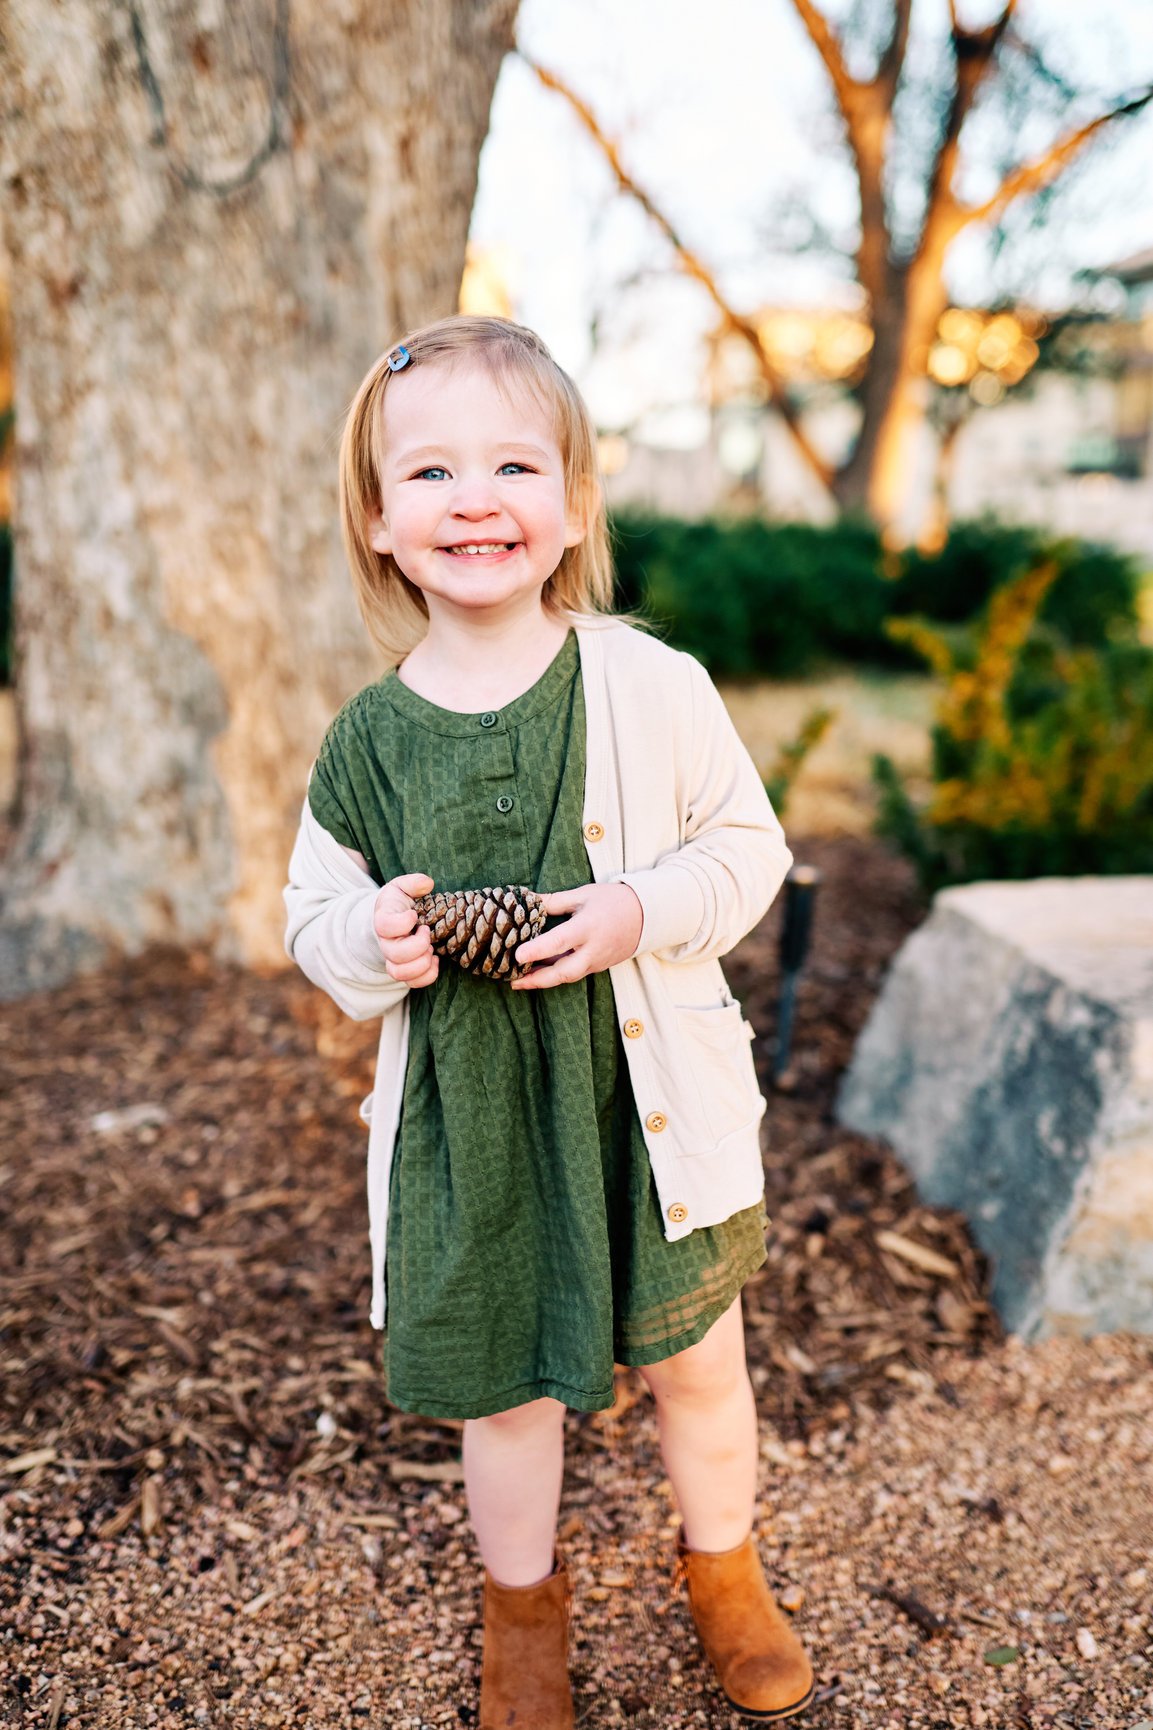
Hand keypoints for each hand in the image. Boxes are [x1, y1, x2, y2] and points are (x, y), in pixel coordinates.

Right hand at [372, 873, 439, 987]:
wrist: (391, 920)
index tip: (415, 914)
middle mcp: (385, 943)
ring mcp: (393, 959)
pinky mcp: (404, 970)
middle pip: (395, 955)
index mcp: (383, 920)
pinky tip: (435, 961)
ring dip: (422, 963)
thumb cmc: (398, 903)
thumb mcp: (402, 886)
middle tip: (427, 931)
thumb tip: (427, 884)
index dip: (403, 922)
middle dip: (418, 945)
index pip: (384, 926)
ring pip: (400, 973)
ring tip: (431, 949)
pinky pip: (412, 983)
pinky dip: (427, 976)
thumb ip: (413, 882)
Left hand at [510, 881, 642, 989]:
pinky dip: (555, 974)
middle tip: (512, 980)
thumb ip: (553, 901)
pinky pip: (574, 973)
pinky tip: (537, 972)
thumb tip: (527, 900)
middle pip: (564, 972)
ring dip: (543, 980)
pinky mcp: (598, 967)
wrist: (647, 915)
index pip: (560, 941)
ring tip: (518, 980)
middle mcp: (593, 949)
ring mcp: (597, 961)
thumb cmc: (613, 900)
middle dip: (537, 980)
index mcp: (588, 926)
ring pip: (568, 976)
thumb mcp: (583, 894)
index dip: (538, 949)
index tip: (517, 954)